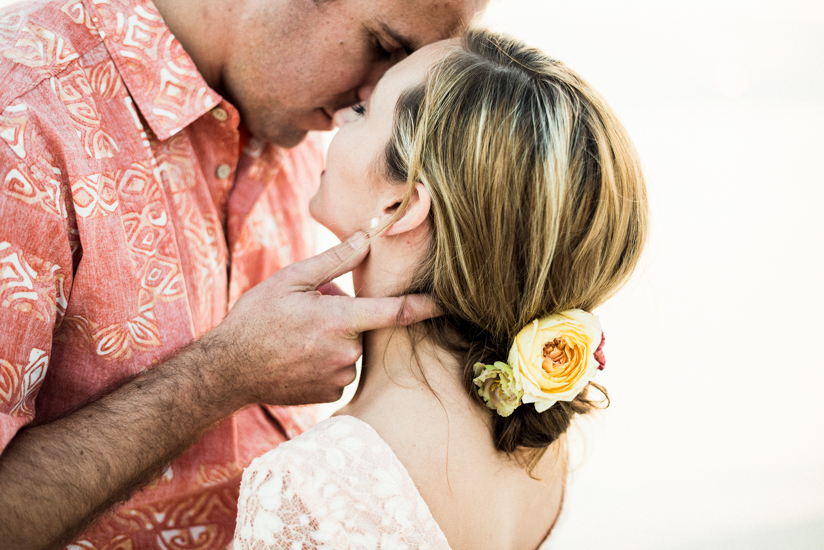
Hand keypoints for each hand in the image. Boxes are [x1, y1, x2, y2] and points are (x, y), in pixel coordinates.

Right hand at [204, 233, 439, 407]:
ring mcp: (339, 376)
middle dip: (343, 315)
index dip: (426, 306)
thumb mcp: (290, 280)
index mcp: (340, 320)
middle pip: (362, 326)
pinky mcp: (330, 394)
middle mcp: (346, 351)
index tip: (450, 302)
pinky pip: (340, 370)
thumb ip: (333, 261)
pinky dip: (326, 361)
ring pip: (351, 349)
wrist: (227, 371)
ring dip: (334, 340)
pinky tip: (298, 358)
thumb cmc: (255, 320)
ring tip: (296, 337)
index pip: (396, 312)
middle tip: (307, 313)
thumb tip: (366, 239)